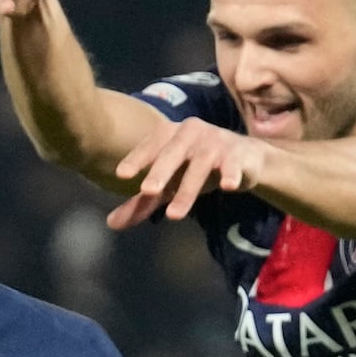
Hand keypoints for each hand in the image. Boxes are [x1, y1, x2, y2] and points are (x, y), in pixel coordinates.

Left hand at [108, 118, 262, 228]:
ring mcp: (216, 141)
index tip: (122, 174)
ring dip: (188, 189)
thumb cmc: (197, 167)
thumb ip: (142, 202)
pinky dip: (231, 173)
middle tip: (147, 191)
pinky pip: (233, 164)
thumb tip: (111, 223)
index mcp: (170, 135)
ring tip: (174, 215)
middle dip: (160, 171)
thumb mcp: (169, 186)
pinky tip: (227, 186)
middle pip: (173, 152)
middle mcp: (191, 133)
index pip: (150, 145)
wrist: (244, 159)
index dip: (137, 158)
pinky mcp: (238, 154)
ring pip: (201, 164)